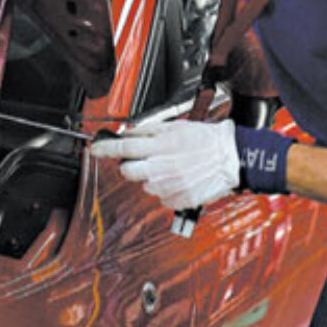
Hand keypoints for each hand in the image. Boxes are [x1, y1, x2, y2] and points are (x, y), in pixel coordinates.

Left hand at [91, 117, 239, 210]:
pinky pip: (161, 196)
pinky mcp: (177, 200)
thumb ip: (149, 130)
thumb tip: (129, 133)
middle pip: (127, 171)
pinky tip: (180, 178)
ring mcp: (169, 186)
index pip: (123, 148)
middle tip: (143, 159)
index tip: (95, 149)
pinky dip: (166, 188)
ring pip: (145, 185)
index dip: (105, 149)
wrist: (231, 158)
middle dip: (130, 165)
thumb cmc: (207, 140)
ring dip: (152, 177)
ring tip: (172, 167)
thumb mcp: (176, 126)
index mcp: (160, 146)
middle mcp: (162, 167)